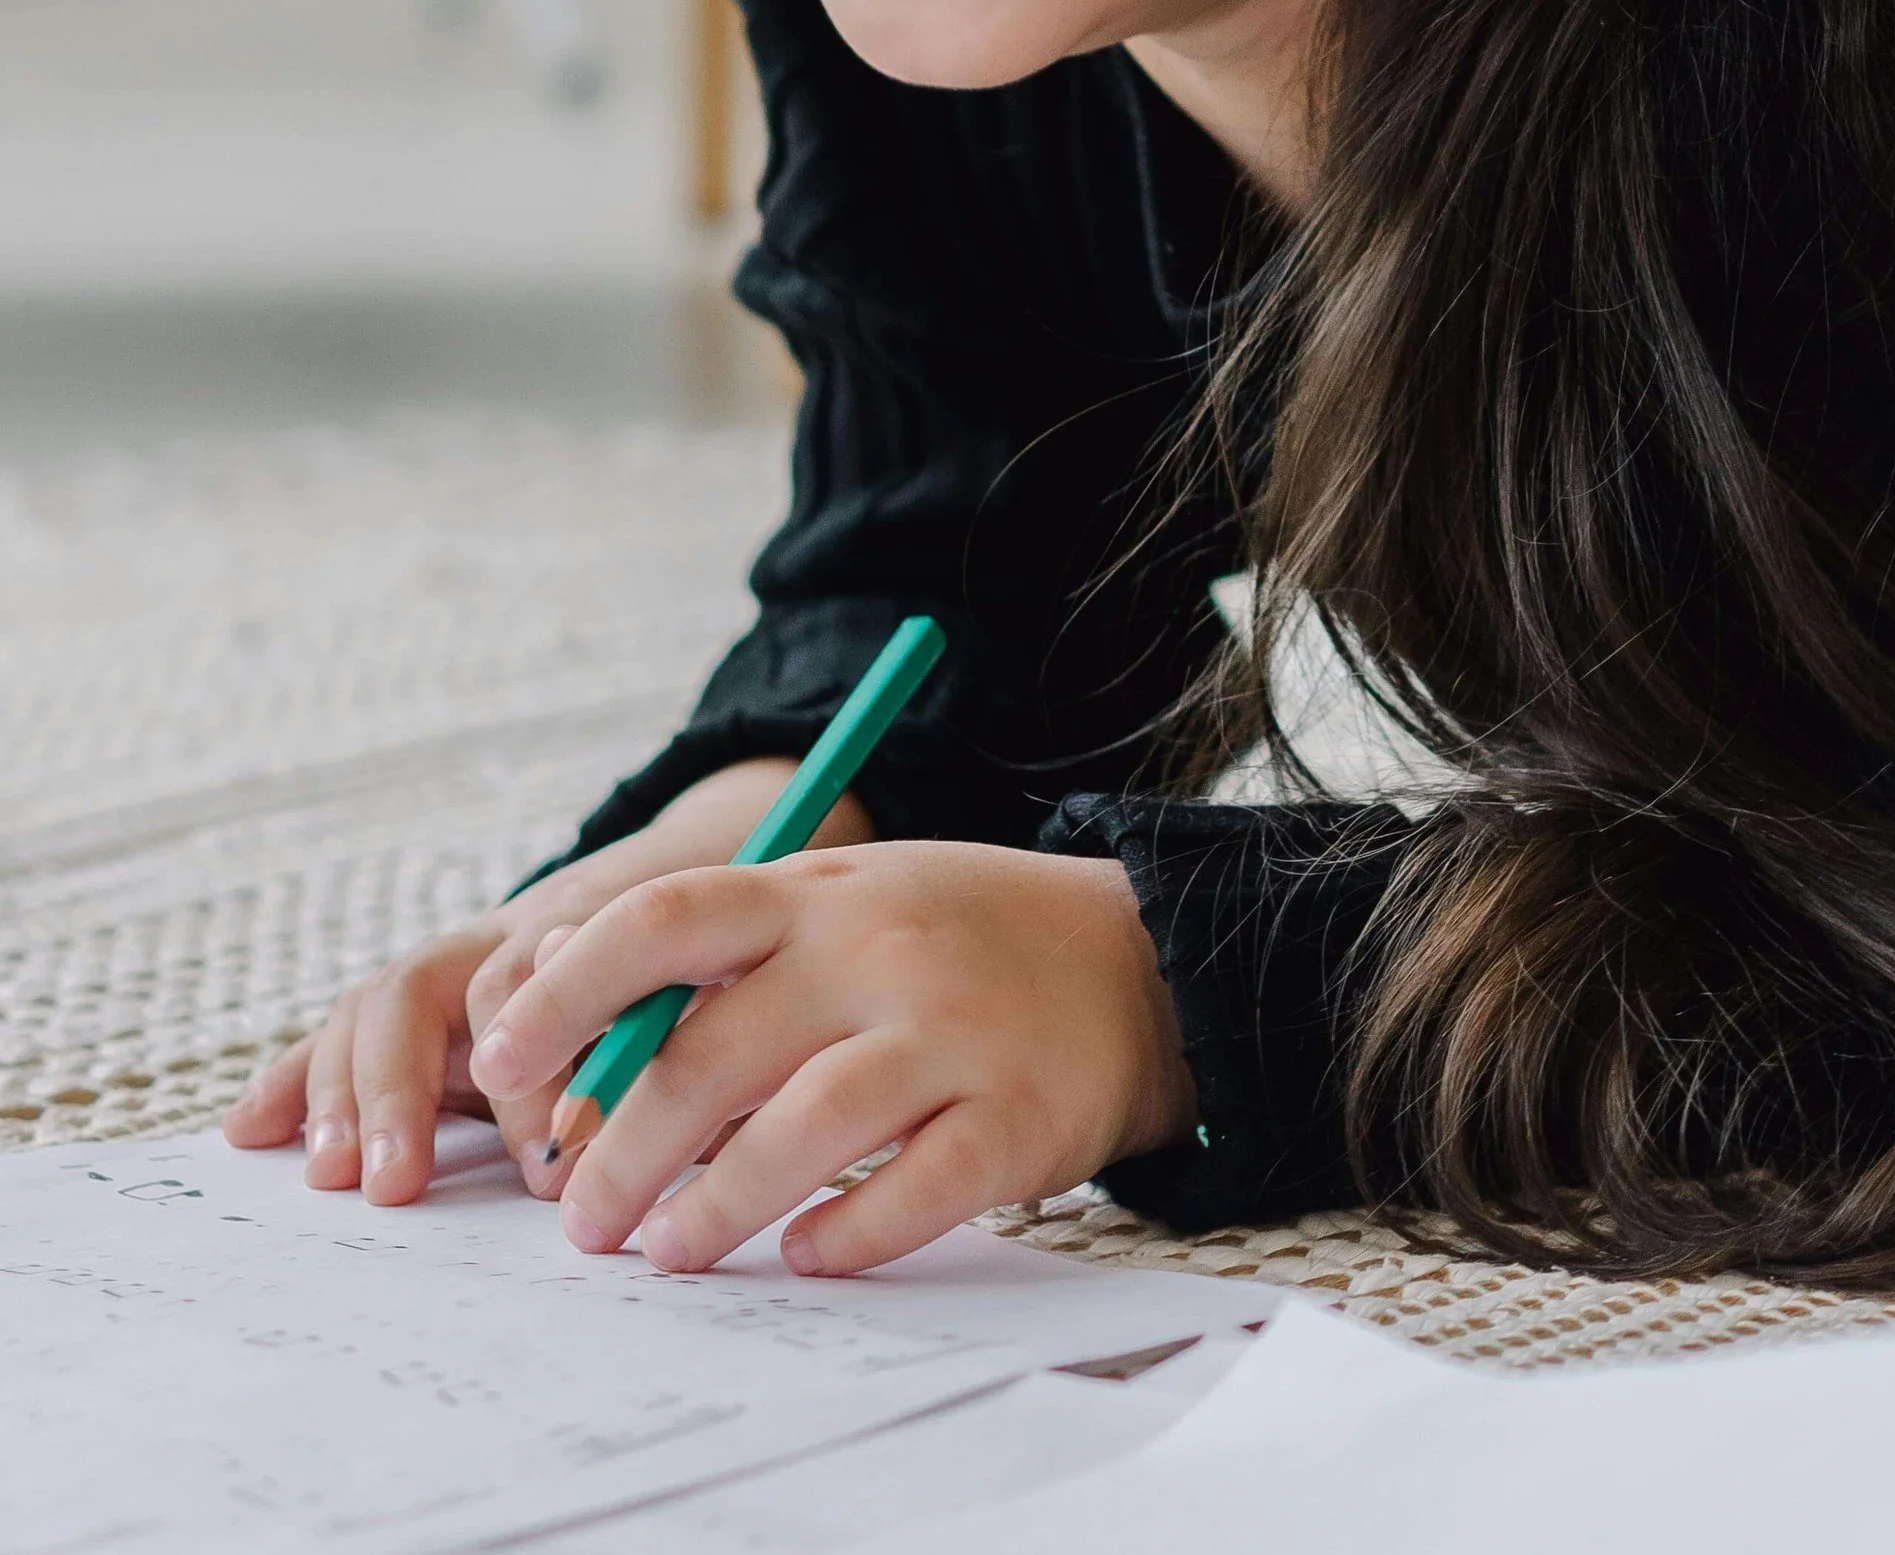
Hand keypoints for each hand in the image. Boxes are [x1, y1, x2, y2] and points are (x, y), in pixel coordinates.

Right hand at [220, 759, 829, 1203]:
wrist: (712, 887)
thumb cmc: (727, 968)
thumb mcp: (729, 993)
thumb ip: (681, 1041)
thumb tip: (620, 1124)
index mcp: (595, 925)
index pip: (539, 972)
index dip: (535, 1060)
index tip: (547, 1154)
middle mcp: (514, 935)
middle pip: (433, 983)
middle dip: (404, 1085)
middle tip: (400, 1182)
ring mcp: (467, 961)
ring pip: (385, 999)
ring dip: (348, 1090)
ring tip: (332, 1176)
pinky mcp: (430, 1005)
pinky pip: (354, 1031)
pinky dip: (302, 1079)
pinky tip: (249, 1130)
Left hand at [466, 839, 1196, 1276]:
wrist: (1144, 959)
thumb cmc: (960, 937)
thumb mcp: (843, 900)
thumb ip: (725, 947)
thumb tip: (572, 1005)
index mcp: (818, 888)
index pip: (662, 921)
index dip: (567, 991)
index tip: (498, 1063)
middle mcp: (875, 949)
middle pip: (712, 1051)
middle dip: (621, 1147)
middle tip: (580, 1217)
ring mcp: (949, 1031)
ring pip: (800, 1130)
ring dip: (714, 1207)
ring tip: (667, 1252)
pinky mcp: (1015, 1115)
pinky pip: (909, 1193)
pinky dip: (841, 1237)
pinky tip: (801, 1256)